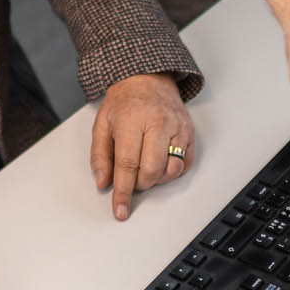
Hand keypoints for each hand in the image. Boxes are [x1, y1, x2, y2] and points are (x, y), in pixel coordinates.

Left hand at [90, 73, 193, 219]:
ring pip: (171, 170)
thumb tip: (103, 182)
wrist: (147, 78)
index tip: (121, 210)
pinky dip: (172, 170)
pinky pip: (185, 164)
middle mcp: (158, 123)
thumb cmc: (124, 102)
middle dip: (140, 184)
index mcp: (132, 120)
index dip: (123, 192)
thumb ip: (100, 156)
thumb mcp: (102, 124)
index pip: (127, 165)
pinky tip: (161, 161)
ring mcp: (177, 127)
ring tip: (146, 166)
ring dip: (157, 179)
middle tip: (132, 177)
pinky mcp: (189, 132)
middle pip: (152, 171)